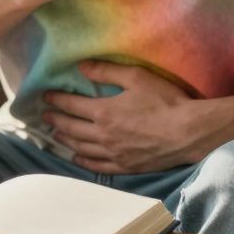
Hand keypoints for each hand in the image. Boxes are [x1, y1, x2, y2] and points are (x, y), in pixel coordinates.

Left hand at [42, 60, 209, 173]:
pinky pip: (98, 166)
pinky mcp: (126, 167)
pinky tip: (78, 159)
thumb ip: (106, 71)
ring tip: (56, 135)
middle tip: (45, 117)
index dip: (56, 100)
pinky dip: (84, 162)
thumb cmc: (165, 101)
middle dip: (56, 121)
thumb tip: (81, 66)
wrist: (189, 132)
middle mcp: (103, 135)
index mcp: (104, 112)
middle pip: (72, 128)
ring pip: (81, 148)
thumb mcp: (136, 77)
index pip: (71, 105)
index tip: (45, 97)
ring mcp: (114, 154)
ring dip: (66, 141)